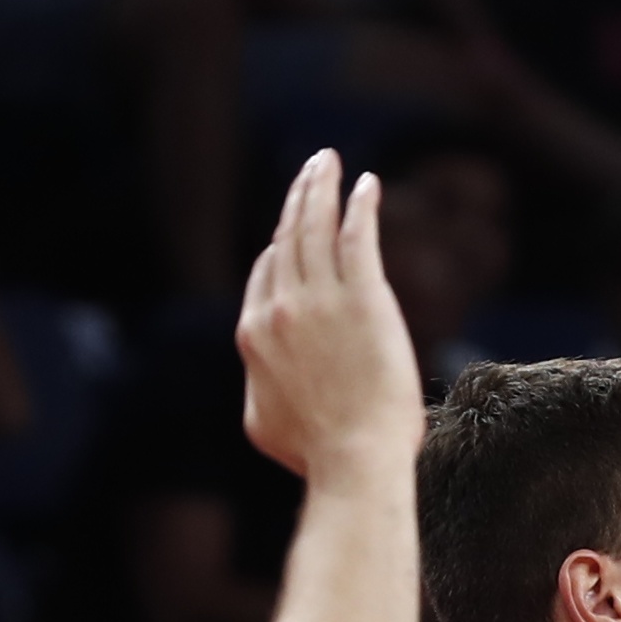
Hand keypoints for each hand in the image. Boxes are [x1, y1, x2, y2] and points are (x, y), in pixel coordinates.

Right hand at [237, 151, 425, 484]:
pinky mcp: (362, 298)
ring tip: (328, 162)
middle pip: (286, 238)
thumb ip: (259, 383)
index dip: (280, 245)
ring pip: (315, 227)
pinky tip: (366, 185)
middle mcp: (280, 307)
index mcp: (254, 334)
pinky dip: (358, 205)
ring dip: (320, 188)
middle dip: (297, 198)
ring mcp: (319, 299)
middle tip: (310, 170)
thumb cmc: (316, 453)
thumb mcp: (262, 420)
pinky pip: (357, 236)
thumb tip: (261, 375)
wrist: (354, 458)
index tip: (294, 228)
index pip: (265, 272)